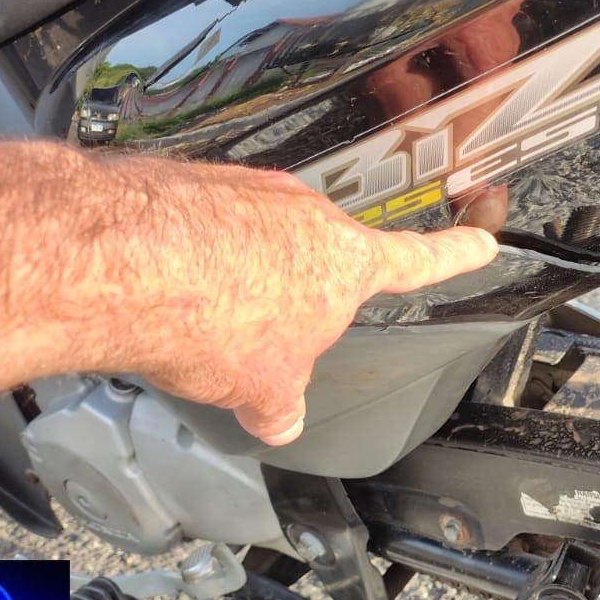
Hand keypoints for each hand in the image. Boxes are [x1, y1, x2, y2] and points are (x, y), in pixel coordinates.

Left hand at [108, 160, 496, 444]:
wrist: (120, 260)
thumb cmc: (210, 314)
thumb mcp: (261, 389)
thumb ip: (279, 402)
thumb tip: (280, 419)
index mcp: (346, 261)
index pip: (417, 260)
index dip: (454, 254)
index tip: (480, 241)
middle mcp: (303, 213)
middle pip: (311, 260)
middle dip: (286, 299)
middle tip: (249, 338)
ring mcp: (245, 188)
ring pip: (248, 244)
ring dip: (229, 278)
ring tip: (192, 317)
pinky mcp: (188, 180)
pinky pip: (196, 227)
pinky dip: (183, 258)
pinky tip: (157, 289)